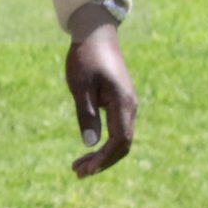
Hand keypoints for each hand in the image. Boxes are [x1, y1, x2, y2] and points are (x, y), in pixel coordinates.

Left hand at [63, 12, 138, 177]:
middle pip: (123, 145)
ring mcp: (127, 105)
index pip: (119, 141)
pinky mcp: (120, 102)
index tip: (85, 168)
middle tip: (77, 172)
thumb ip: (86, 114)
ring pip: (121, 139)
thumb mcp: (80, 86)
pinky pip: (117, 130)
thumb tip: (90, 143)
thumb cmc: (85, 58)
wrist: (96, 35)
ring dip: (103, 155)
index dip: (103, 158)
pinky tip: (89, 149)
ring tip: (80, 167)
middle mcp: (130, 107)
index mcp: (123, 103)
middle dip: (102, 162)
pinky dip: (105, 143)